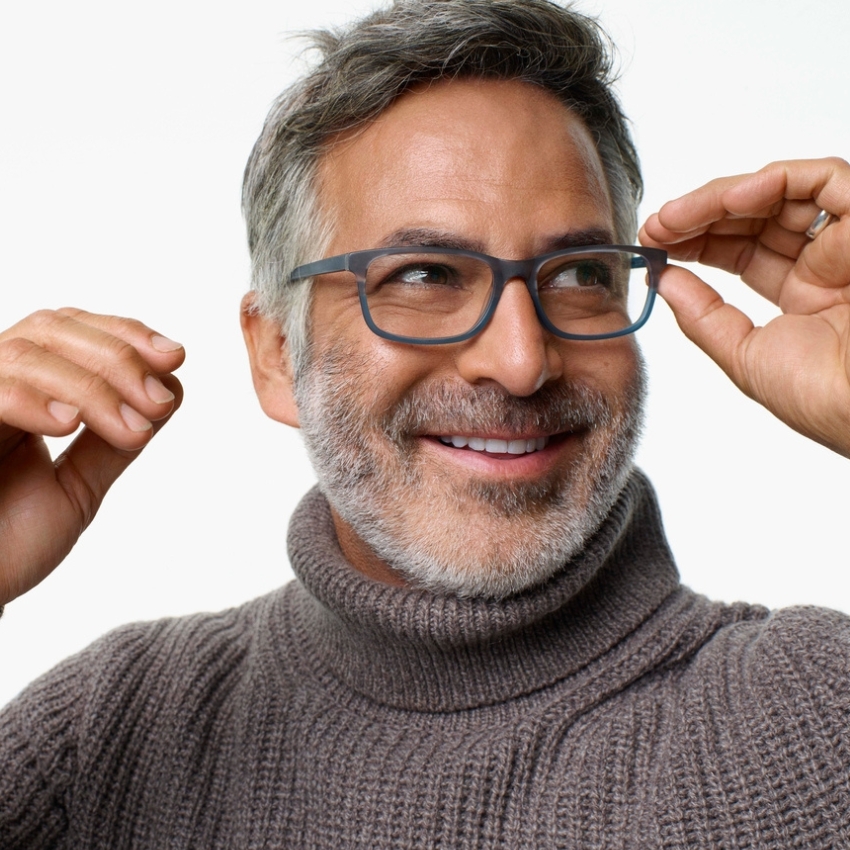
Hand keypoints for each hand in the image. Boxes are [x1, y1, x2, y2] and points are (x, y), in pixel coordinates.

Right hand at [0, 308, 183, 604]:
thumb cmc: (7, 546)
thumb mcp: (76, 488)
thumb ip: (115, 441)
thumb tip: (171, 390)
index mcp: (22, 394)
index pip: (71, 330)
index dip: (124, 333)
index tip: (175, 355)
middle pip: (52, 328)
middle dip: (118, 358)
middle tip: (158, 401)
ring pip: (25, 353)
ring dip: (93, 387)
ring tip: (132, 428)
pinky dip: (33, 399)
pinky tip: (70, 424)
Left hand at [640, 157, 849, 456]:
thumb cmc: (826, 396)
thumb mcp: (745, 354)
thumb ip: (702, 315)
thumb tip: (663, 280)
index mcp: (805, 296)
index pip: (743, 252)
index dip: (697, 242)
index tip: (654, 245)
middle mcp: (828, 262)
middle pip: (755, 219)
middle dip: (698, 218)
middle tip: (653, 228)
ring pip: (780, 194)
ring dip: (719, 200)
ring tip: (674, 218)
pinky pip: (825, 181)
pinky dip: (774, 182)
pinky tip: (728, 200)